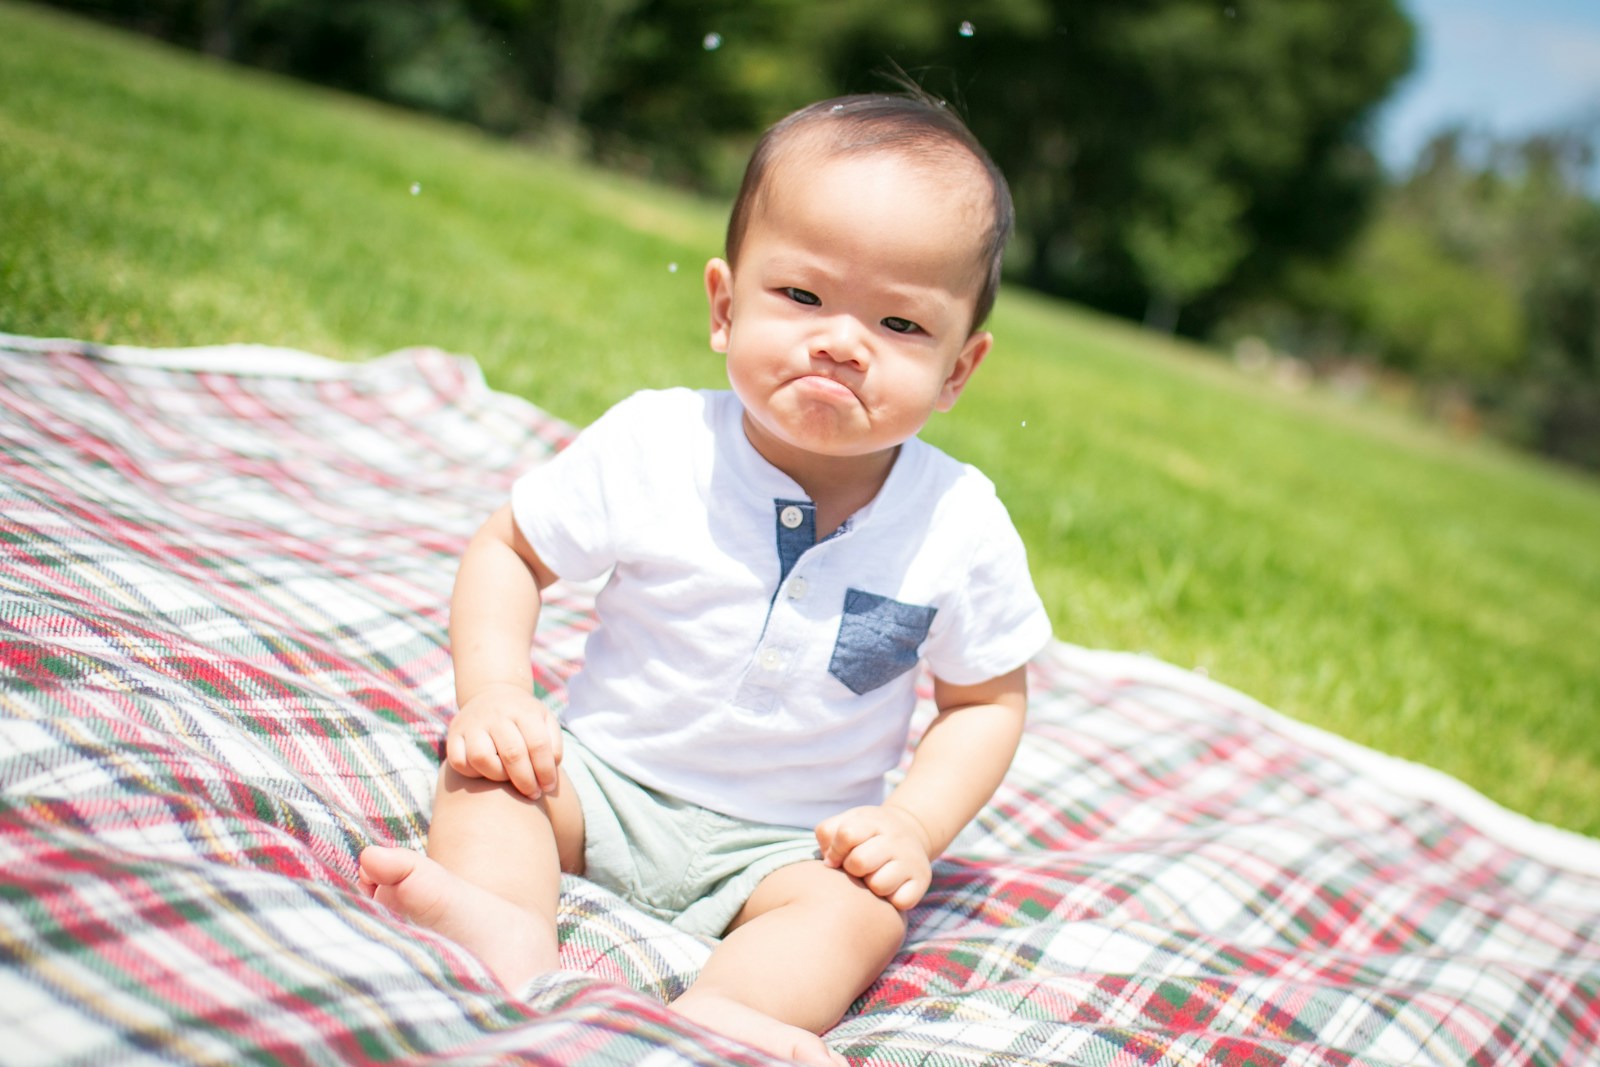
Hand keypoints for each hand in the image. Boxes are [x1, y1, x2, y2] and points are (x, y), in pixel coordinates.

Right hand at [445, 683, 562, 798]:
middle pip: (512, 753)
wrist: (493, 693)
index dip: (545, 771)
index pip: (538, 744)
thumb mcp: (545, 721)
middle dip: (525, 781)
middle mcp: (496, 715)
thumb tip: (549, 774)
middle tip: (533, 793)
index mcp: (523, 711)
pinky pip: (458, 761)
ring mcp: (472, 724)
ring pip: (481, 758)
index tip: (548, 787)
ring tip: (508, 780)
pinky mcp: (453, 734)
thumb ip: (553, 746)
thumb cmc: (524, 718)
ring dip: (498, 776)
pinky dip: (472, 773)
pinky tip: (486, 773)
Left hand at [815, 804, 934, 910]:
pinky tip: (891, 888)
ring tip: (874, 877)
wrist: (910, 832)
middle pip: (859, 862)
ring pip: (879, 885)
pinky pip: (901, 901)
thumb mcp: (847, 822)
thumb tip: (829, 863)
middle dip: (852, 869)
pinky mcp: (922, 881)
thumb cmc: (868, 833)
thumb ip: (828, 834)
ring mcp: (911, 860)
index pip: (847, 835)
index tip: (837, 857)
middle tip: (858, 868)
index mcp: (874, 821)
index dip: (835, 851)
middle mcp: (896, 839)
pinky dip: (892, 900)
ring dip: (871, 886)